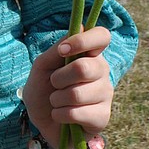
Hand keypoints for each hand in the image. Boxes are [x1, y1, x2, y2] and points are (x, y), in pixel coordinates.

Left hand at [22, 26, 112, 148]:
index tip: (63, 51)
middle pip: (84, 67)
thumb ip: (57, 49)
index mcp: (89, 54)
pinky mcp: (103, 117)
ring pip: (77, 93)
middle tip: (55, 84)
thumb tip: (79, 26)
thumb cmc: (44, 90)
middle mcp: (102, 71)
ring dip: (56, 99)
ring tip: (57, 102)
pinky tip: (62, 117)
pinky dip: (60, 115)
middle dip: (58, 78)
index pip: (102, 36)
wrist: (43, 122)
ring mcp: (105, 95)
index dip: (83, 40)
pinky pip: (76, 113)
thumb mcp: (43, 67)